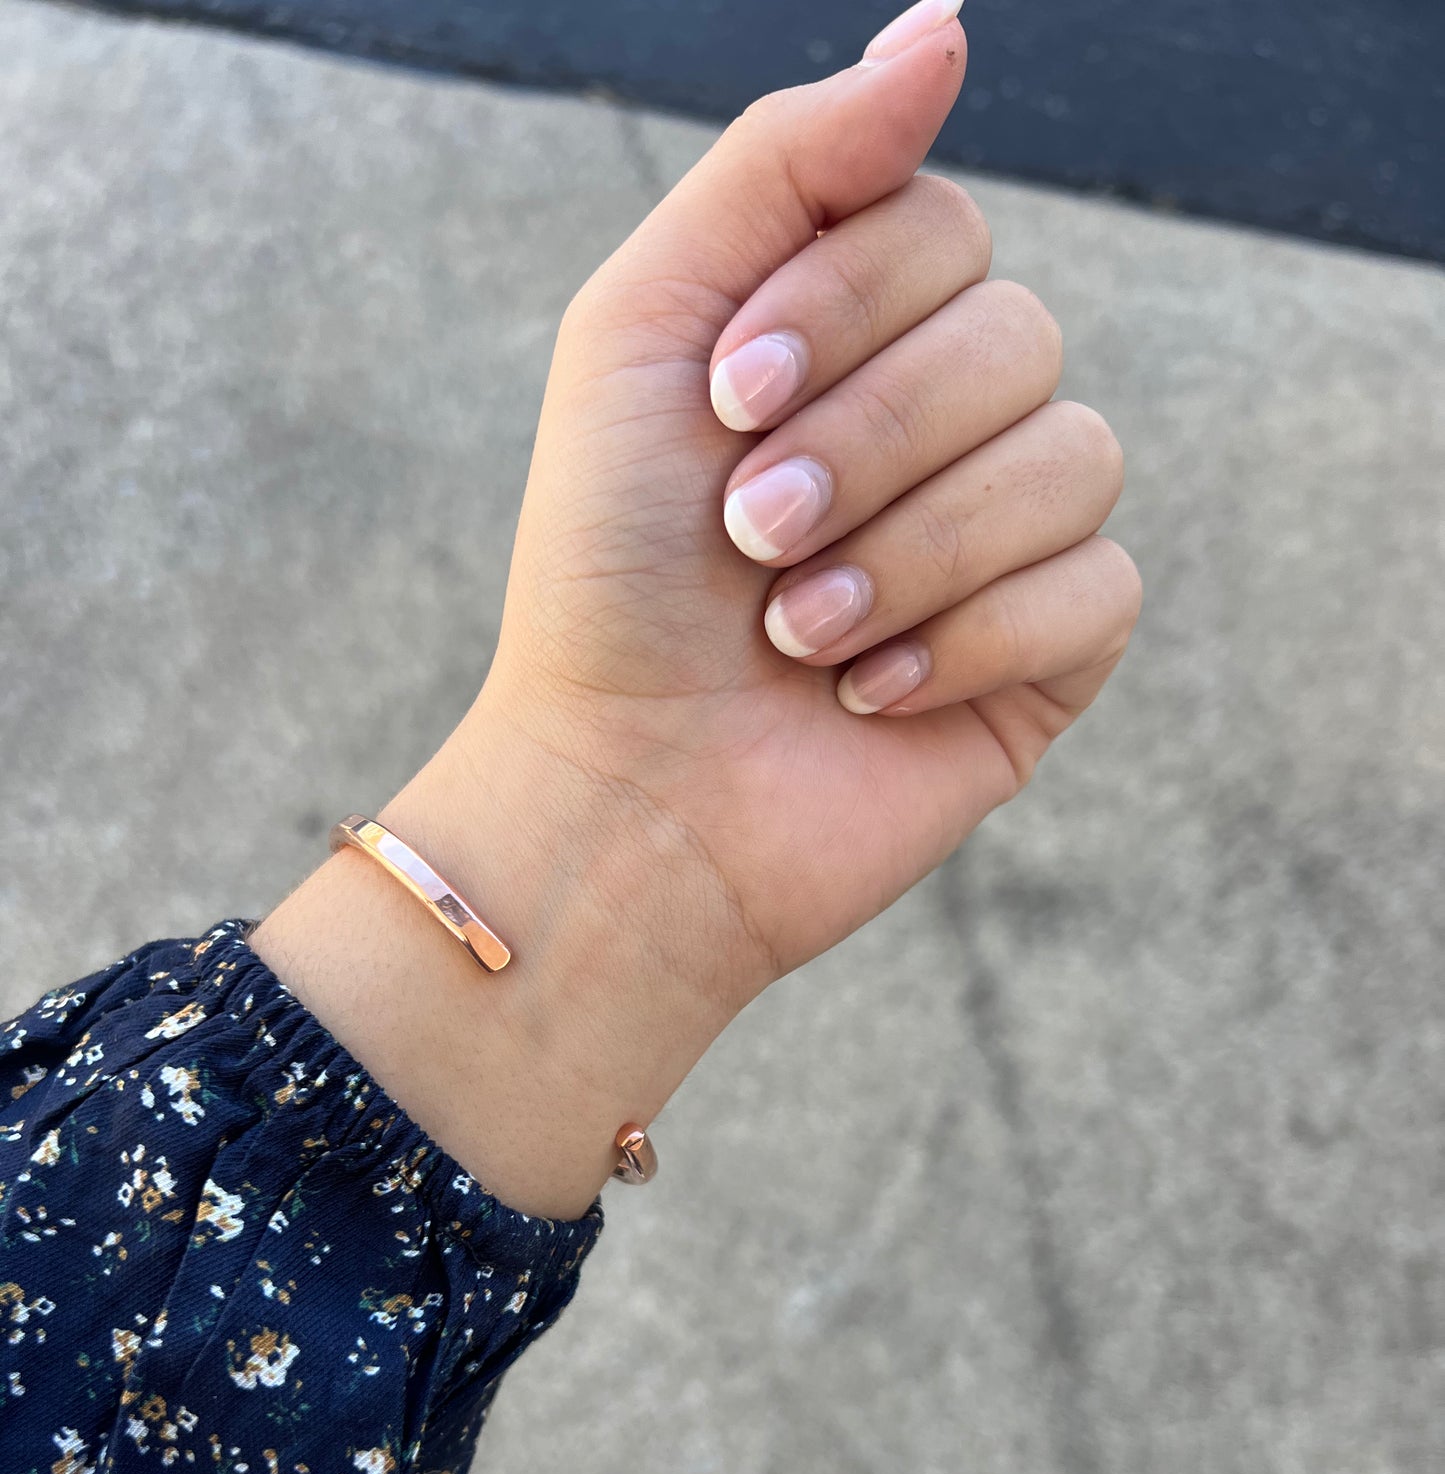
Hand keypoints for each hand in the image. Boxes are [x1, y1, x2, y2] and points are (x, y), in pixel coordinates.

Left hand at [254, 0, 1139, 1215]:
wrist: (618, 791)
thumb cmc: (607, 571)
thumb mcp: (645, 324)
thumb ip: (787, 160)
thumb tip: (947, 27)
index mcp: (861, 331)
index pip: (942, 227)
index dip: (836, 306)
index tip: (721, 401)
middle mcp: (950, 422)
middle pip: (1015, 337)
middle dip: (861, 442)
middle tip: (748, 534)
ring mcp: (1011, 542)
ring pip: (1072, 460)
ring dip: (905, 552)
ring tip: (794, 634)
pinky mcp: (1052, 658)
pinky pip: (1098, 590)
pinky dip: (965, 642)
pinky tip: (866, 695)